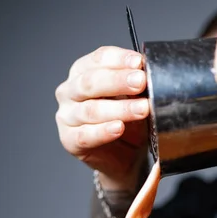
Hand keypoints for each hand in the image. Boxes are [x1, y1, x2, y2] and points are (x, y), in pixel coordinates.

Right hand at [55, 46, 149, 188]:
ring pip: (90, 110)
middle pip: (90, 82)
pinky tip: (118, 128)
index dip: (119, 59)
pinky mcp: (69, 140)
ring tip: (141, 109)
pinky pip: (85, 135)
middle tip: (140, 82)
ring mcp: (67, 116)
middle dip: (118, 81)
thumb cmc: (126, 124)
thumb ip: (136, 86)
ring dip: (119, 109)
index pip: (98, 59)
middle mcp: (70, 92)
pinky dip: (103, 132)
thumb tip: (149, 75)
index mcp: (83, 72)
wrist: (123, 158)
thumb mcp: (134, 100)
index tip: (139, 62)